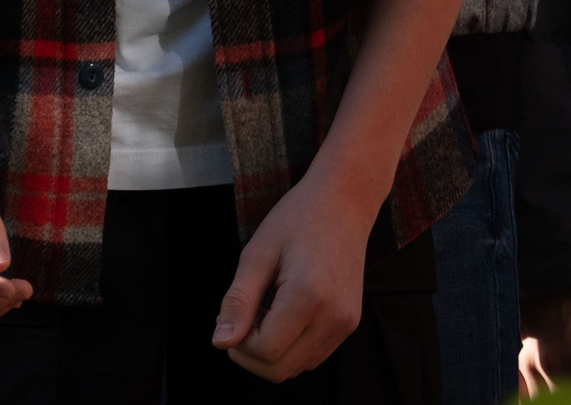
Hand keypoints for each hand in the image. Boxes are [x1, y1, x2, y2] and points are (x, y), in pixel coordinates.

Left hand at [214, 172, 372, 380]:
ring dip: (271, 351)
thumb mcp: (257, 253)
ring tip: (266, 309)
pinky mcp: (350, 323)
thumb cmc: (298, 219)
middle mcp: (334, 317)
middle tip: (245, 315)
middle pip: (280, 370)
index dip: (240, 341)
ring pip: (296, 367)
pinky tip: (283, 314)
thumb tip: (220, 342)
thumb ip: (238, 302)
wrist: (345, 201)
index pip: (265, 351)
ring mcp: (346, 323)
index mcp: (309, 296)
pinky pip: (312, 356)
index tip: (236, 311)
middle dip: (251, 352)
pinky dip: (291, 346)